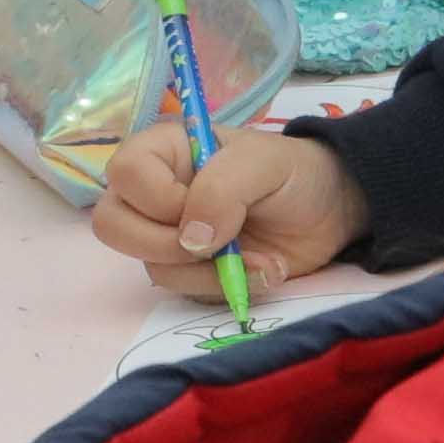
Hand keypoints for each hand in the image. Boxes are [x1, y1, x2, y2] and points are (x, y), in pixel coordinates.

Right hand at [93, 119, 363, 292]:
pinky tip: (264, 271)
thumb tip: (190, 237)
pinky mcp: (190, 270)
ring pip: (152, 266)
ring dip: (211, 273)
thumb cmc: (292, 173)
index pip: (125, 174)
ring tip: (262, 260)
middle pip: (113, 226)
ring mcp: (168, 235)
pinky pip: (186, 291)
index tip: (209, 204)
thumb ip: (224, 189)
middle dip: (166, 244)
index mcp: (162, 151)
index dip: (160, 198)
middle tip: (217, 244)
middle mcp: (153, 194)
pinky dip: (227, 288)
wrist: (330, 211)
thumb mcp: (264, 164)